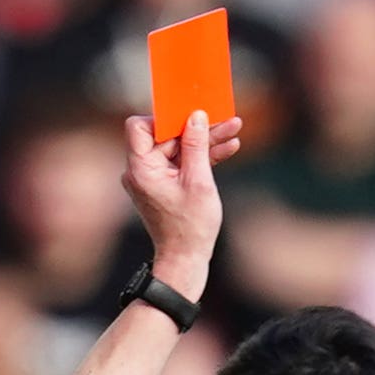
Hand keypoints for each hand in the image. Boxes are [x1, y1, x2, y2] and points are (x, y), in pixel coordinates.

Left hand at [121, 110, 243, 301]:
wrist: (186, 259)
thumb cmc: (190, 227)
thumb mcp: (198, 182)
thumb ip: (196, 146)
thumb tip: (196, 116)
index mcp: (141, 168)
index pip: (140, 126)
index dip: (164, 118)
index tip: (189, 116)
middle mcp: (141, 170)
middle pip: (166, 136)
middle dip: (196, 129)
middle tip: (223, 120)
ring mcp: (152, 177)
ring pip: (177, 148)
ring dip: (204, 142)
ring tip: (233, 131)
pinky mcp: (164, 184)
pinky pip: (181, 163)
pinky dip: (200, 157)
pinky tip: (227, 148)